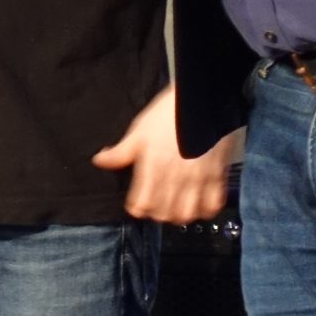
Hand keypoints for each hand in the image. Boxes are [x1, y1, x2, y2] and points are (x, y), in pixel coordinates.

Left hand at [92, 85, 231, 222]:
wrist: (199, 100)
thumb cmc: (166, 114)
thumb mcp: (138, 131)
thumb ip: (120, 152)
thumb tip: (99, 160)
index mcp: (152, 168)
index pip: (142, 205)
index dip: (136, 207)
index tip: (136, 203)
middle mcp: (174, 179)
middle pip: (164, 214)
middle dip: (156, 214)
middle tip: (155, 205)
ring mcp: (197, 180)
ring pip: (187, 215)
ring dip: (179, 215)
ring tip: (176, 206)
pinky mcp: (216, 176)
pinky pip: (212, 205)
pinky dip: (205, 209)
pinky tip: (198, 202)